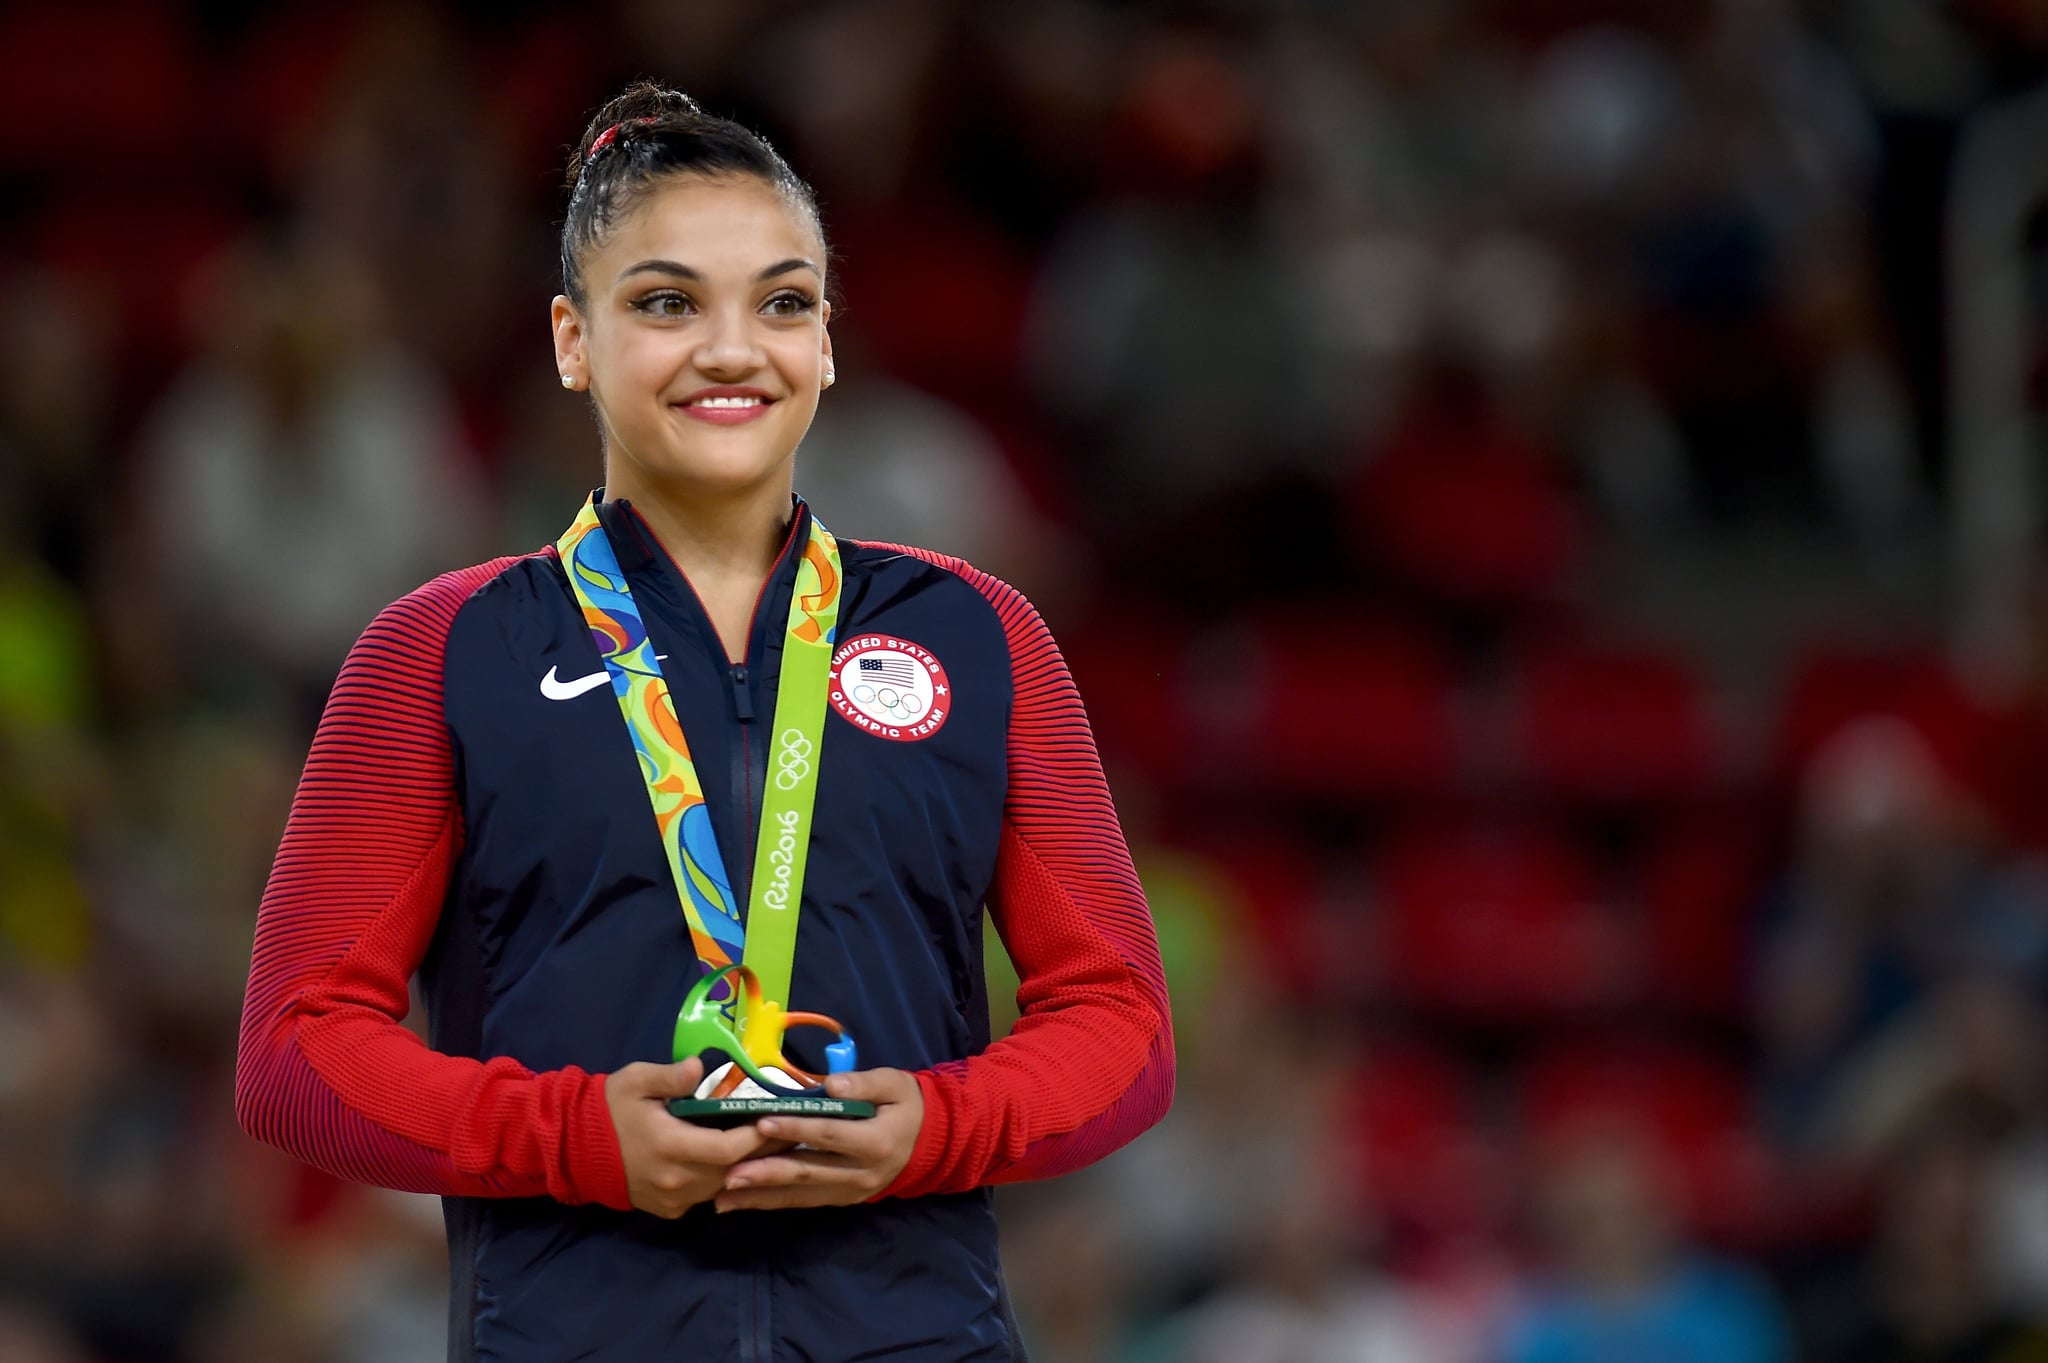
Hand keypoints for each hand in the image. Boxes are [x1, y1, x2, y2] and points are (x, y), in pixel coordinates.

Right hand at [605, 1058, 789, 1218]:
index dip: (759, 1137)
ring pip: (724, 1186)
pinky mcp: (668, 1209)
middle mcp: (676, 1179)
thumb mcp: (635, 1081)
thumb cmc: (609, 1109)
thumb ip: (670, 1076)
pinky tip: (738, 1162)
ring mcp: (672, 1199)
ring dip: (747, 1167)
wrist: (574, 1149)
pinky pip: (706, 1196)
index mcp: (670, 1146)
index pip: (729, 1149)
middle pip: (734, 1171)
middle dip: (764, 1152)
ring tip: (771, 1144)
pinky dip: (724, 1180)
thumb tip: (699, 1067)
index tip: (779, 1119)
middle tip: (789, 1130)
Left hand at [714, 1068, 923, 1212]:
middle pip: (808, 1173)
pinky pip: (804, 1202)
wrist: (930, 1141)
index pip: (828, 1135)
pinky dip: (772, 1203)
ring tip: (724, 1198)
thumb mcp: (894, 1083)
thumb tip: (830, 1085)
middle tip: (728, 1175)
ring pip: (800, 1195)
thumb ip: (863, 1084)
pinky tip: (743, 1203)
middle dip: (765, 1174)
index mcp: (876, 1142)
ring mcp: (851, 1192)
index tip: (761, 1124)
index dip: (795, 1130)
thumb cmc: (906, 1104)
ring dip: (760, 1197)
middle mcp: (862, 1173)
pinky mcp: (841, 1200)